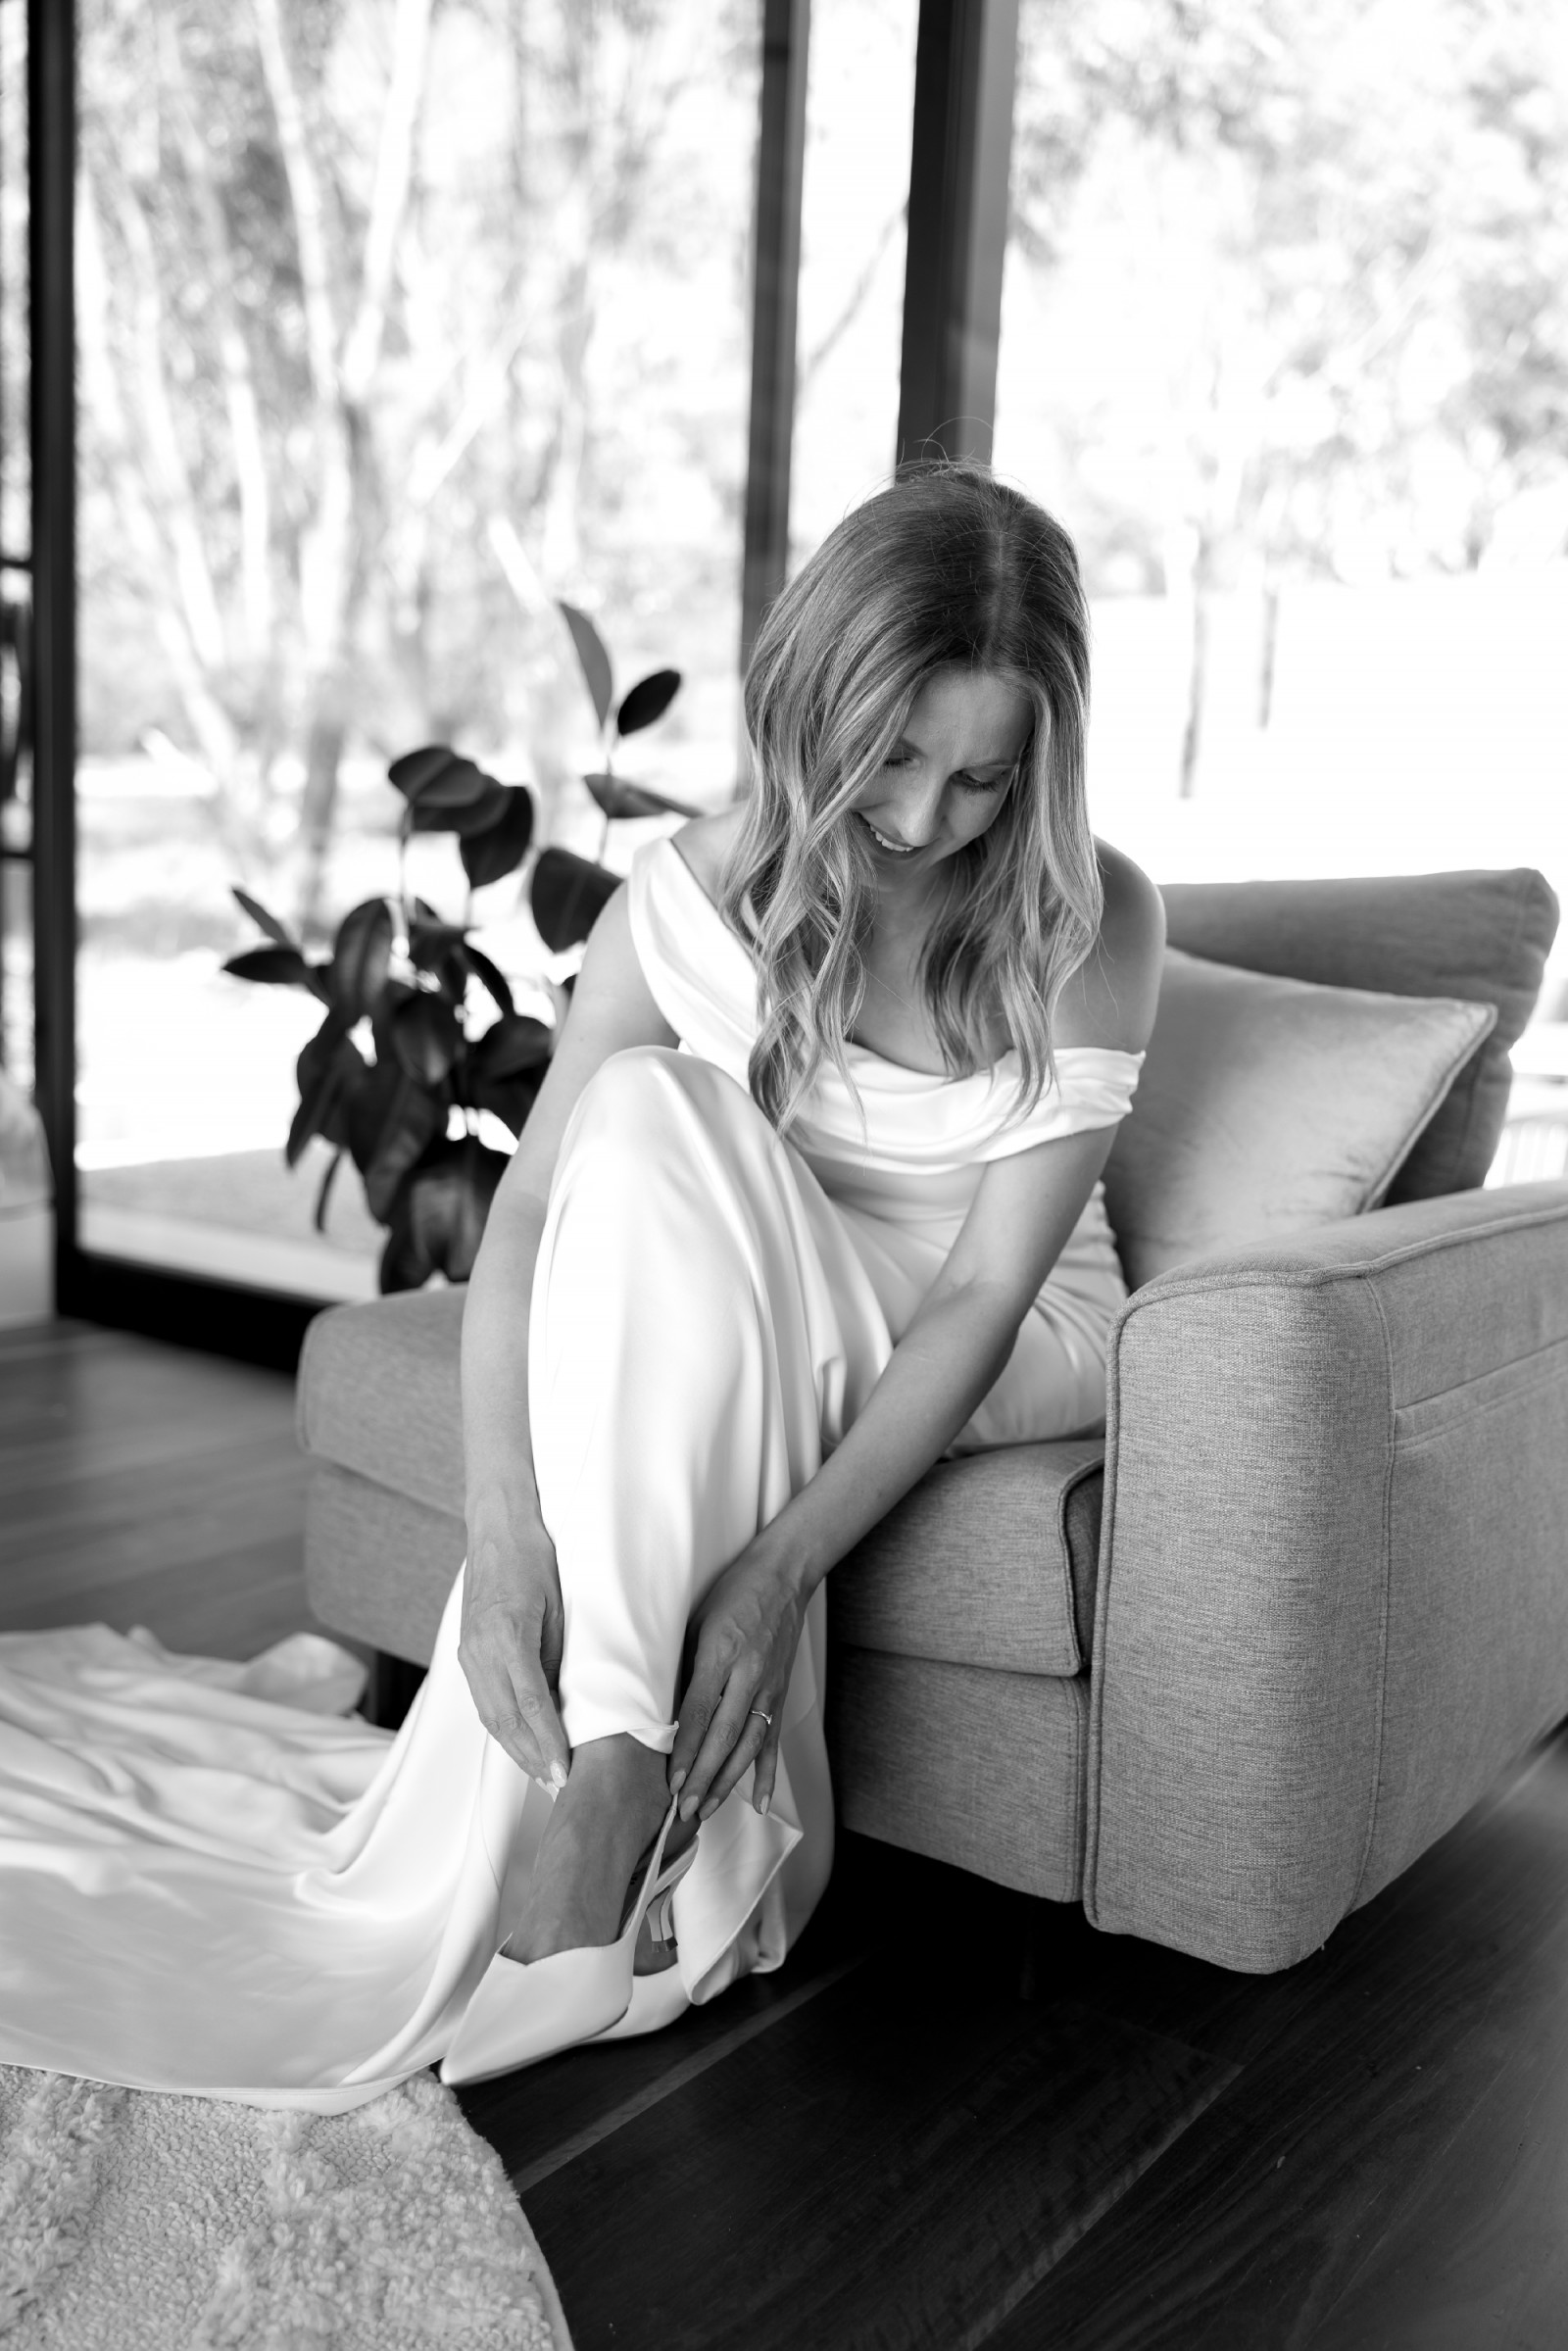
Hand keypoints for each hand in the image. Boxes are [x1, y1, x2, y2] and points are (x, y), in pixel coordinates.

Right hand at [457, 1504, 569, 1788]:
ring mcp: (468, 1651)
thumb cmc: (536, 1558)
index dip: (548, 1742)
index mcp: (507, 1634)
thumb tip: (564, 1704)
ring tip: (541, 1775)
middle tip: (557, 1786)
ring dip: (515, 1749)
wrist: (497, 1527)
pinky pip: (483, 1699)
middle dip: (532, 1757)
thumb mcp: (558, 1605)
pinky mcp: (466, 1651)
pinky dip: (502, 1727)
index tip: (564, 1770)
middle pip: (505, 1719)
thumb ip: (556, 1655)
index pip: (530, 1703)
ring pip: (490, 1715)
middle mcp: (481, 1648)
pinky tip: (519, 1743)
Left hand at [670, 1542, 807, 1822]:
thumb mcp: (697, 1619)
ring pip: (749, 1745)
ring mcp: (770, 1686)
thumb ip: (683, 1663)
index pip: (700, 1712)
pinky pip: (774, 1739)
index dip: (685, 1750)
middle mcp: (749, 1674)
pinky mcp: (782, 1693)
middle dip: (704, 1777)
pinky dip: (768, 1772)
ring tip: (708, 1809)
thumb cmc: (733, 1591)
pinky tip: (762, 1801)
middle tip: (685, 1809)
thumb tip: (662, 1707)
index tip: (672, 1781)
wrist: (783, 1575)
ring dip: (728, 1781)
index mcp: (722, 1653)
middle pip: (724, 1736)